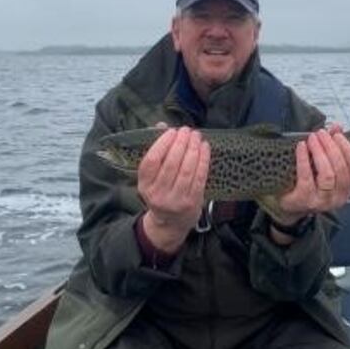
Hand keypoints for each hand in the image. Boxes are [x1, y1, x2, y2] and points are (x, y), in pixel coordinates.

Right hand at [137, 126, 210, 252]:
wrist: (170, 222)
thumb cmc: (161, 191)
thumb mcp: (152, 176)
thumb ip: (156, 150)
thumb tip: (161, 125)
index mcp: (144, 185)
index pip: (151, 161)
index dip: (162, 143)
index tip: (172, 132)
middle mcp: (158, 194)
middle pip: (170, 163)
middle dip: (181, 143)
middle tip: (187, 130)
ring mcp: (176, 200)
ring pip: (186, 170)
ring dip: (193, 149)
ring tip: (196, 136)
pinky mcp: (192, 202)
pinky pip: (199, 177)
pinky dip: (203, 160)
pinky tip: (205, 148)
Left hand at [276, 124, 349, 226]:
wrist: (290, 204)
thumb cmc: (310, 182)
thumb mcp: (324, 165)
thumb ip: (332, 146)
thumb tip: (337, 126)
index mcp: (348, 188)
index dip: (348, 149)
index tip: (337, 135)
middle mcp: (339, 197)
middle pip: (341, 169)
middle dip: (331, 147)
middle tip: (321, 133)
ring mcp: (322, 201)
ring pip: (327, 175)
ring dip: (320, 152)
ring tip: (312, 138)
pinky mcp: (305, 200)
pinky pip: (306, 177)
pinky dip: (304, 159)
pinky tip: (301, 147)